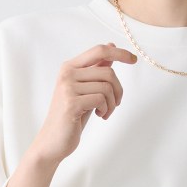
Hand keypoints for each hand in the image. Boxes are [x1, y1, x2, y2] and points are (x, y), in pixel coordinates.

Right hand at [32, 42, 136, 164]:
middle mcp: (67, 74)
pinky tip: (99, 115)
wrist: (53, 140)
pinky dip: (105, 109)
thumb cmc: (71, 115)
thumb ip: (96, 69)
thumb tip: (111, 46)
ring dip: (112, 103)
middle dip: (118, 90)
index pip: (99, 51)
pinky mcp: (71, 103)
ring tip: (105, 112)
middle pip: (108, 72)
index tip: (133, 59)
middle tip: (115, 104)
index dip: (119, 53)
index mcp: (69, 67)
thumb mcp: (86, 89)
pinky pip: (101, 99)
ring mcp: (68, 88)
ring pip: (106, 87)